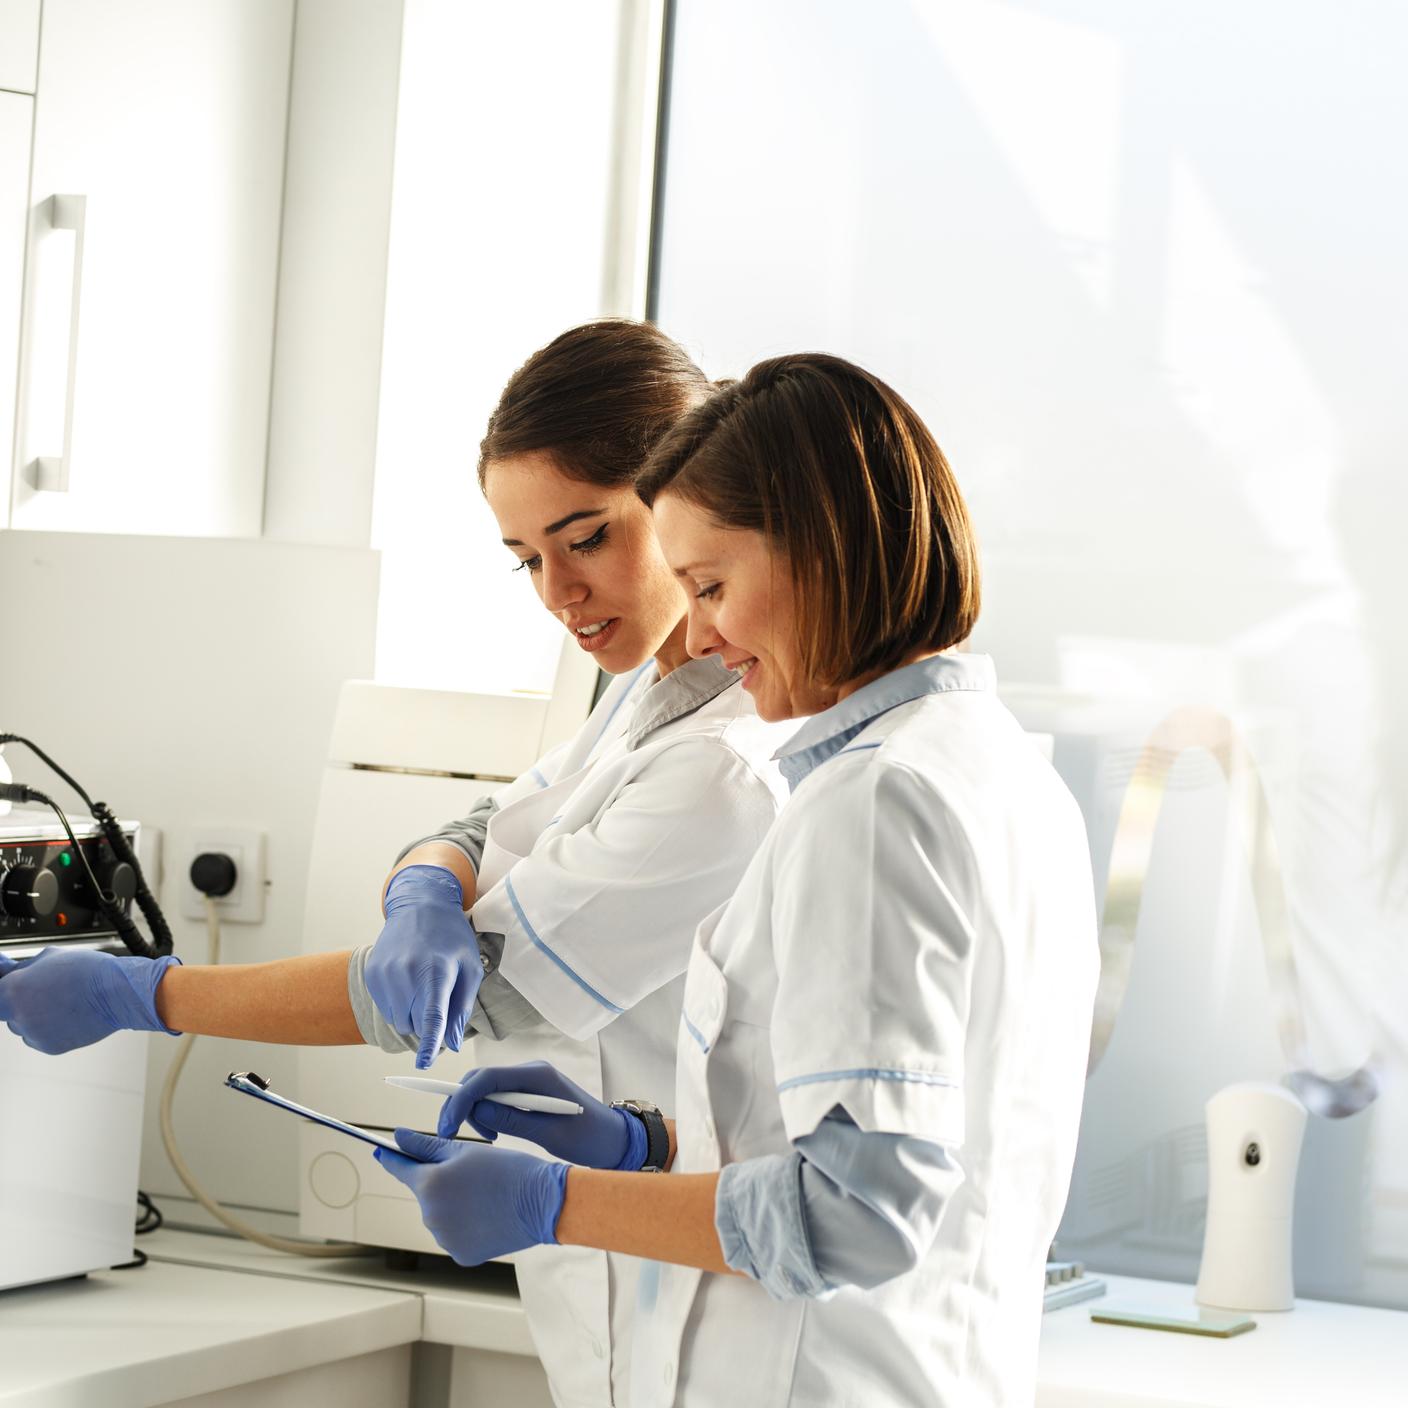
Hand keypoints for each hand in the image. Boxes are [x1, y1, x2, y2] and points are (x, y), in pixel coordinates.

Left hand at [0, 948, 180, 1053]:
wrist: (117, 993)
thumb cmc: (89, 971)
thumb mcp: (49, 956)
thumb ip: (22, 967)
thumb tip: (7, 971)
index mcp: (13, 991)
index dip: (4, 986)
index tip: (9, 982)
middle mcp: (20, 1016)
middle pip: (9, 1010)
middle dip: (23, 1000)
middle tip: (47, 987)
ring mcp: (34, 1034)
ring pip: (25, 1024)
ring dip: (37, 1014)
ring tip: (64, 999)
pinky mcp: (50, 1047)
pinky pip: (41, 1036)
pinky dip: (51, 1026)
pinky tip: (69, 1012)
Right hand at [366, 865, 483, 1068]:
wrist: (420, 905)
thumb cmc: (451, 938)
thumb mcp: (469, 968)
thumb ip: (461, 1008)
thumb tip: (453, 1042)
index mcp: (436, 971)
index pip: (432, 1016)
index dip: (430, 1043)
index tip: (425, 1063)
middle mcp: (407, 973)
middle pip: (415, 1024)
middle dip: (428, 1022)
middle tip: (439, 997)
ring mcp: (385, 973)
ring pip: (399, 1020)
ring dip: (412, 1014)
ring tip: (423, 985)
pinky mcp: (372, 974)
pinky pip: (386, 1007)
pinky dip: (399, 1003)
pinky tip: (408, 979)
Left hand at [374, 1128, 566, 1264]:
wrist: (542, 1202)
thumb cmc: (507, 1169)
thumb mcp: (466, 1150)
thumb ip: (426, 1146)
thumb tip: (398, 1137)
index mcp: (430, 1185)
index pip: (401, 1167)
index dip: (391, 1157)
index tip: (380, 1151)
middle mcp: (431, 1215)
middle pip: (425, 1193)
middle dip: (439, 1182)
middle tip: (471, 1173)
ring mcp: (445, 1239)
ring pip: (440, 1215)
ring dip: (453, 1204)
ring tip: (485, 1195)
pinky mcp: (461, 1255)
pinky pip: (454, 1235)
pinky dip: (466, 1225)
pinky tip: (487, 1215)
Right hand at [437, 1060, 645, 1170]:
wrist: (614, 1140)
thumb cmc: (590, 1139)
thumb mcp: (550, 1134)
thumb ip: (514, 1120)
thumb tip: (477, 1111)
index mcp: (538, 1076)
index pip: (487, 1078)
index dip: (461, 1099)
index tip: (447, 1125)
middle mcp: (530, 1071)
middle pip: (480, 1080)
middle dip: (462, 1105)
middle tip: (455, 1136)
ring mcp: (529, 1080)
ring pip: (485, 1089)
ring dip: (475, 1113)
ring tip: (489, 1139)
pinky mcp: (528, 1092)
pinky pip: (497, 1098)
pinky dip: (487, 1114)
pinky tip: (495, 1134)